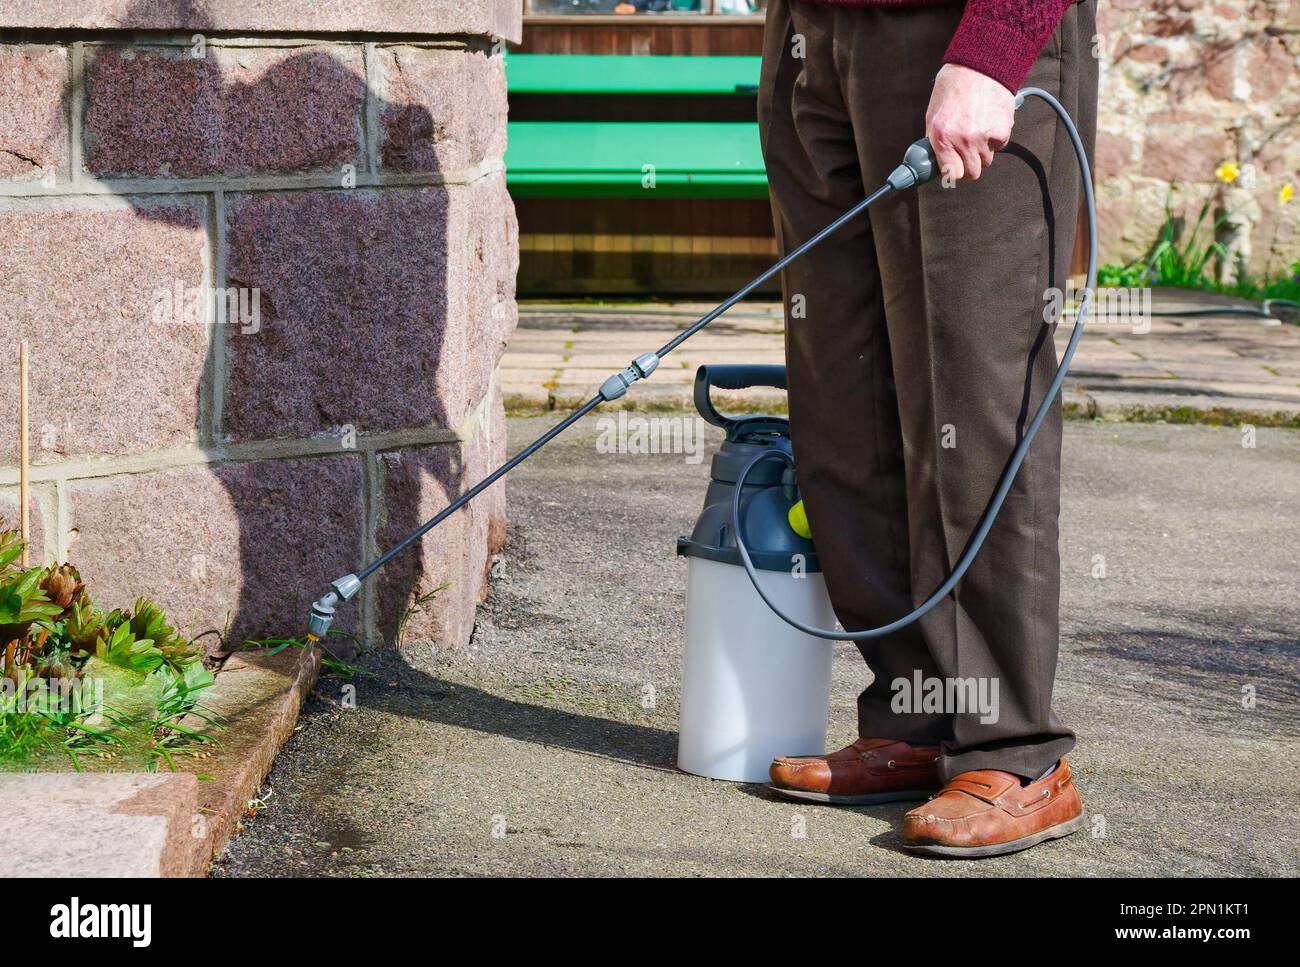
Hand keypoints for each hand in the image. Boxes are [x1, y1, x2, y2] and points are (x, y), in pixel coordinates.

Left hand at [925, 64, 1014, 181]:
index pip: (951, 174)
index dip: (953, 172)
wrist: (982, 64)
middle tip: (967, 150)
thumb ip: (934, 140)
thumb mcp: (934, 114)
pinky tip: (989, 121)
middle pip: (972, 173)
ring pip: (987, 160)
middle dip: (969, 165)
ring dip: (982, 150)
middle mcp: (964, 140)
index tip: (954, 167)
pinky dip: (996, 138)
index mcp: (943, 137)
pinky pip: (1000, 146)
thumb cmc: (954, 87)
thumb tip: (933, 161)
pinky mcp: (1003, 130)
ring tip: (978, 129)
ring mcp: (984, 136)